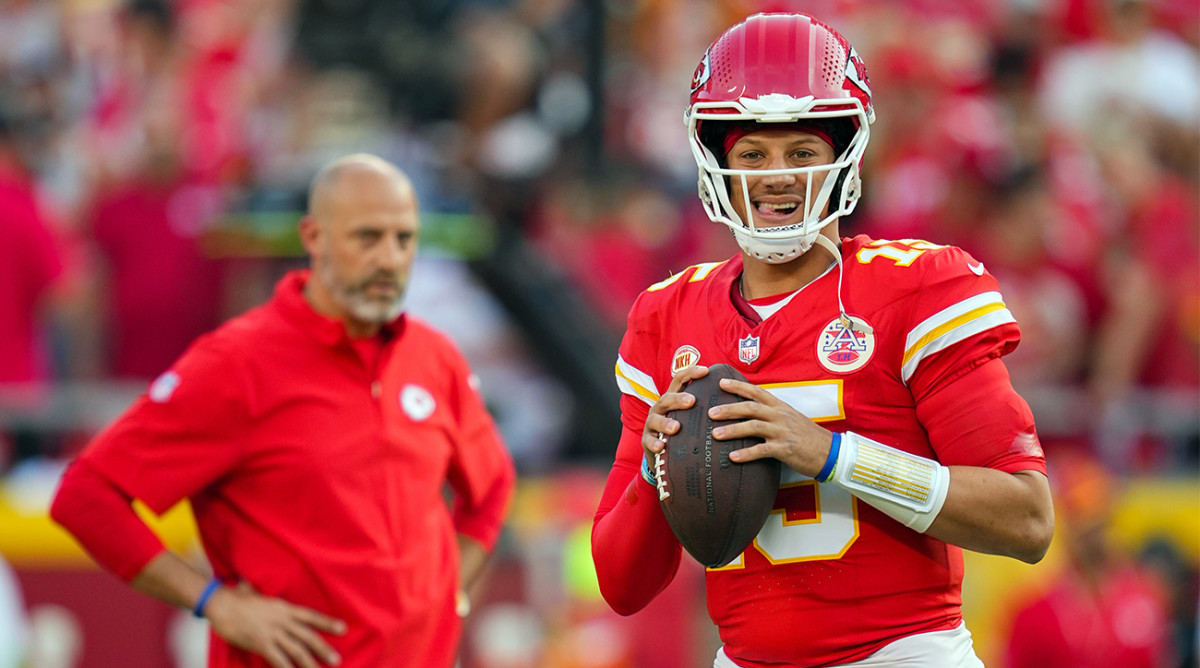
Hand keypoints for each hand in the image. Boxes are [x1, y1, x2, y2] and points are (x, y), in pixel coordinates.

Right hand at [205, 581, 346, 667]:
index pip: (311, 616)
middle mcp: (282, 620)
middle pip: (308, 636)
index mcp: (284, 607)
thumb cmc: (237, 597)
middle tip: (337, 659)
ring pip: (296, 650)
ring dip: (310, 662)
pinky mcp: (261, 643)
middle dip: (323, 648)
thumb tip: (259, 587)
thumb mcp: (260, 593)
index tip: (343, 628)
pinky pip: (278, 659)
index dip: (327, 622)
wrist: (221, 603)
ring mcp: (272, 632)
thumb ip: (267, 596)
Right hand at [641, 365, 708, 466]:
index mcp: (672, 399)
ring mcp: (652, 424)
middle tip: (692, 401)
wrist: (663, 454)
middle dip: (678, 399)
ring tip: (676, 428)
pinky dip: (654, 443)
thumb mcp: (692, 416)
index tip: (705, 371)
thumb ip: (705, 406)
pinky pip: (648, 441)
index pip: (679, 380)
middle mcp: (660, 408)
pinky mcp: (647, 441)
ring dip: (665, 423)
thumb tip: (736, 396)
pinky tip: (661, 447)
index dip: (691, 373)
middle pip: (667, 398)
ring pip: (655, 420)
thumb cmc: (683, 431)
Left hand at [710, 376, 833, 476]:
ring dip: (732, 430)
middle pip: (750, 408)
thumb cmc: (808, 436)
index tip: (721, 383)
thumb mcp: (791, 418)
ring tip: (715, 434)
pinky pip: (762, 450)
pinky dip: (746, 454)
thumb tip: (751, 412)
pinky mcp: (785, 449)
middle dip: (729, 409)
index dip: (738, 386)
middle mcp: (780, 416)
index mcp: (780, 407)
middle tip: (710, 412)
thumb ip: (772, 413)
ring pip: (753, 427)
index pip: (757, 391)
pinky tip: (733, 457)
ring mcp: (783, 432)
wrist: (829, 451)